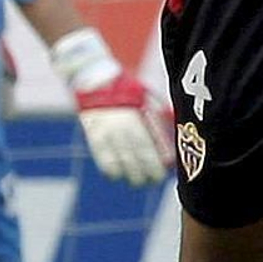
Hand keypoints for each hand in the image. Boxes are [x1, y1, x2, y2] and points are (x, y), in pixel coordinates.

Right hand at [50, 26, 173, 184]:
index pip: (149, 147)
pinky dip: (110, 171)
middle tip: (153, 180)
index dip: (157, 164)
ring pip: (119, 164)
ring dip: (130, 175)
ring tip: (137, 181)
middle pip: (135, 159)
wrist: (95, 80)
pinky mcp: (93, 137)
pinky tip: (116, 175)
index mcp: (136, 117)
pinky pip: (102, 160)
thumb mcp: (145, 98)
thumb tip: (169, 135)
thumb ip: (156, 116)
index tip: (164, 172)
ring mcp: (106, 134)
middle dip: (146, 174)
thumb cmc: (126, 89)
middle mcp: (121, 127)